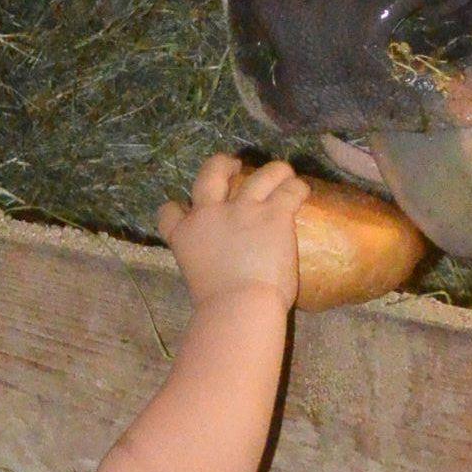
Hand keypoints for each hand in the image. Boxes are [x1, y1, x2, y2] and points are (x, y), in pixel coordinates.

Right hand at [156, 155, 305, 309]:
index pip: (169, 213)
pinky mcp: (273, 214)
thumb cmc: (218, 307)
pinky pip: (288, 191)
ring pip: (260, 175)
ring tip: (282, 171)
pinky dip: (297, 187)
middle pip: (211, 173)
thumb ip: (206, 265)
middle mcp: (210, 214)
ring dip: (273, 171)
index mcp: (185, 236)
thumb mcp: (198, 280)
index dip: (176, 208)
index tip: (186, 209)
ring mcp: (243, 210)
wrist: (238, 306)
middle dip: (221, 164)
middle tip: (235, 165)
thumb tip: (221, 273)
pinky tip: (302, 189)